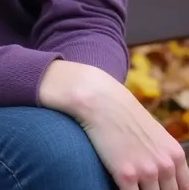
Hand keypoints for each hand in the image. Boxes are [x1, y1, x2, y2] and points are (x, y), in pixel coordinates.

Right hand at [39, 60, 188, 189]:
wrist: (101, 100)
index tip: (160, 188)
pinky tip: (120, 186)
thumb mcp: (154, 134)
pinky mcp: (126, 175)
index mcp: (175, 154)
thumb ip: (163, 156)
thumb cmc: (125, 115)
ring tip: (131, 185)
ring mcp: (146, 171)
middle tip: (144, 186)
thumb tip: (165, 177)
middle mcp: (165, 164)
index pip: (184, 188)